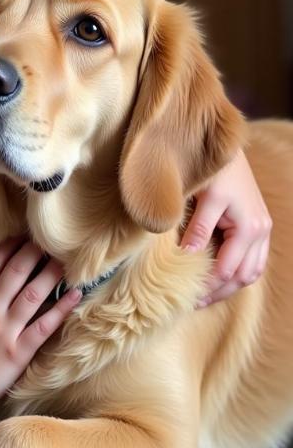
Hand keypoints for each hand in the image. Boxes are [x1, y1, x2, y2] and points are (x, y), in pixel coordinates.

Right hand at [0, 240, 80, 415]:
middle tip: (47, 241)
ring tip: (64, 261)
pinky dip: (61, 309)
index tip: (22, 235)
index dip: (10, 245)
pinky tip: (75, 295)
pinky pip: (44, 326)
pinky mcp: (19, 351)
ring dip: (50, 274)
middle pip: (17, 272)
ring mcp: (6, 329)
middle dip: (33, 252)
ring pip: (33, 294)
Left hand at [181, 149, 271, 306]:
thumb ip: (198, 228)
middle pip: (243, 276)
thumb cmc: (213, 169)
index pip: (228, 270)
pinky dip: (237, 272)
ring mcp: (261, 228)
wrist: (223, 145)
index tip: (186, 298)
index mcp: (249, 227)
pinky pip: (251, 259)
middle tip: (193, 303)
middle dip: (219, 291)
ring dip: (230, 285)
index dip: (208, 286)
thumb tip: (188, 257)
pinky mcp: (255, 224)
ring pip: (251, 270)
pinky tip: (216, 276)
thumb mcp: (205, 198)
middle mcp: (261, 231)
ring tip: (203, 295)